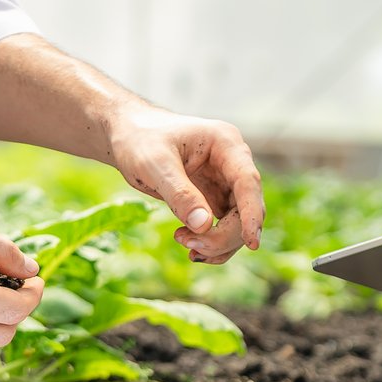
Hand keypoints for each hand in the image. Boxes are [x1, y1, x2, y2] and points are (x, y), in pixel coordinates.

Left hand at [103, 105, 265, 262]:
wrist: (128, 136)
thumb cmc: (140, 140)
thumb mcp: (154, 164)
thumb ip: (179, 193)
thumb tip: (204, 226)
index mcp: (225, 143)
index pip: (248, 182)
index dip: (252, 213)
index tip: (252, 243)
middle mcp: (232, 162)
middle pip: (245, 207)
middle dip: (223, 234)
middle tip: (188, 244)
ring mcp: (225, 180)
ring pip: (238, 222)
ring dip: (217, 242)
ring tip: (184, 242)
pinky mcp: (214, 196)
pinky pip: (224, 226)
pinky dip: (212, 241)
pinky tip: (190, 245)